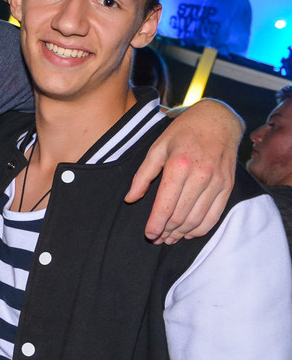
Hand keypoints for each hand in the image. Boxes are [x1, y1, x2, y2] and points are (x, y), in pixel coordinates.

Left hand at [127, 99, 242, 242]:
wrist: (218, 120)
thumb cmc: (183, 133)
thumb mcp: (157, 148)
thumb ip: (143, 175)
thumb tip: (130, 199)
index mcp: (179, 165)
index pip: (165, 204)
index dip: (156, 224)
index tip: (149, 234)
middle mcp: (200, 176)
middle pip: (181, 215)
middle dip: (166, 231)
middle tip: (156, 239)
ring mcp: (217, 182)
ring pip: (197, 219)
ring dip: (182, 233)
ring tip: (169, 238)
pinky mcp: (228, 186)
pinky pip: (215, 216)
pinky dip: (201, 229)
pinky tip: (189, 233)